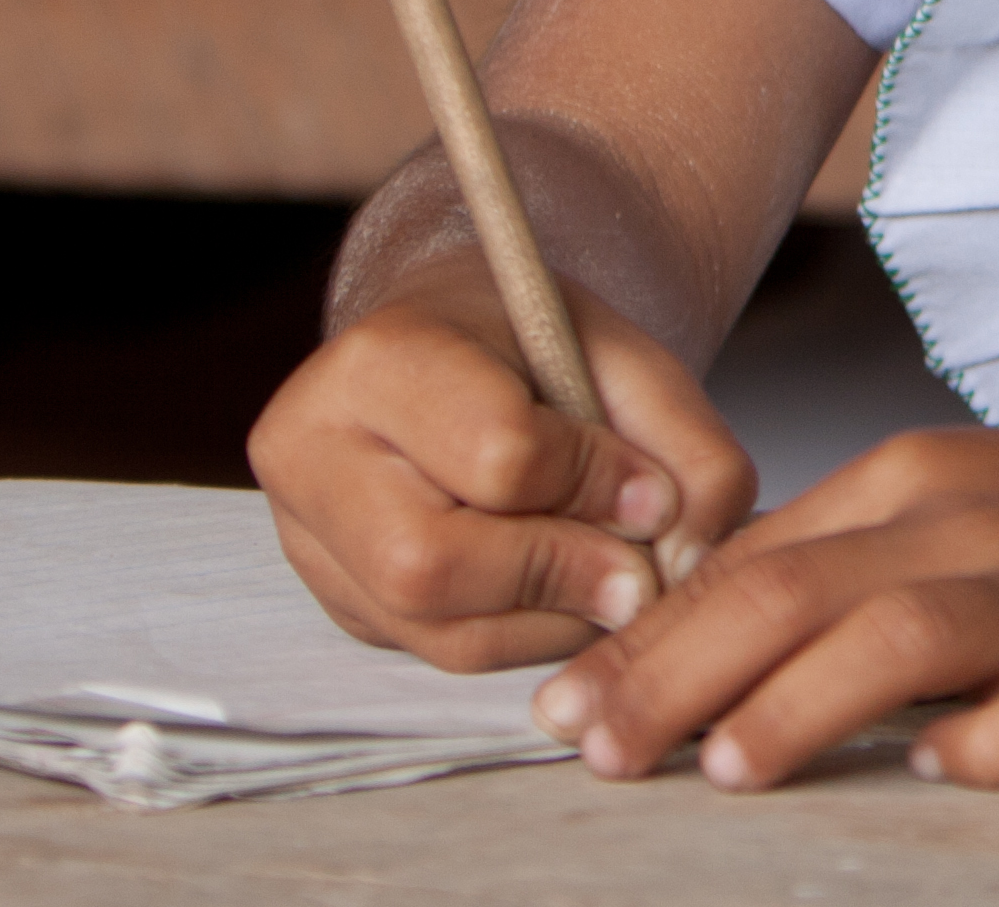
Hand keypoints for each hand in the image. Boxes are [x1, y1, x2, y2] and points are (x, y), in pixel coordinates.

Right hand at [253, 267, 759, 673]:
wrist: (460, 348)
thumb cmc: (539, 344)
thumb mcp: (631, 361)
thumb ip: (686, 449)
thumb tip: (682, 560)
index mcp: (381, 357)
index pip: (494, 454)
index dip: (592, 485)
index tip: (653, 491)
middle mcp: (313, 451)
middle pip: (428, 564)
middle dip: (559, 575)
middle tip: (640, 572)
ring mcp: (312, 539)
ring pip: (437, 631)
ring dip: (554, 621)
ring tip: (613, 578)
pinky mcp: (342, 602)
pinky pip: (441, 653)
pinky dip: (527, 639)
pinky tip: (565, 595)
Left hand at [532, 417, 998, 791]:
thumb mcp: (968, 508)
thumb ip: (846, 563)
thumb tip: (700, 640)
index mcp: (919, 484)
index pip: (750, 561)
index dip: (645, 640)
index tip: (557, 712)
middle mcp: (976, 525)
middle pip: (796, 589)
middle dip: (678, 675)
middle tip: (595, 754)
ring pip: (904, 632)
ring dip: (802, 703)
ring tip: (726, 774)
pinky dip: (990, 743)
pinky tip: (940, 776)